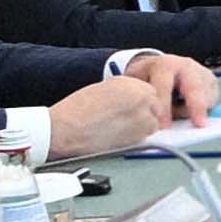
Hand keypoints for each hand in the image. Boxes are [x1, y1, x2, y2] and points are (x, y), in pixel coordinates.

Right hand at [46, 71, 181, 154]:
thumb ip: (124, 93)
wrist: (65, 129)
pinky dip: (137, 137)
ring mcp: (143, 117)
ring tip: (119, 129)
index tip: (131, 110)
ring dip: (142, 126)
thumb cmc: (76, 111)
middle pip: (155, 106)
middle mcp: (141, 97)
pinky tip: (118, 136)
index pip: (148, 92)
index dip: (140, 103)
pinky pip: (146, 136)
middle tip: (125, 121)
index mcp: (130, 83)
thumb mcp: (104, 90)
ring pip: (153, 122)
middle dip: (145, 114)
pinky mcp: (139, 135)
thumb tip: (135, 101)